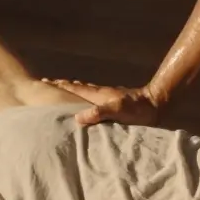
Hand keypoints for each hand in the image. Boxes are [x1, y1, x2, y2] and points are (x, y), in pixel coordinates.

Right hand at [42, 80, 162, 126]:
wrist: (156, 104)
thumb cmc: (138, 109)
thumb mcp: (118, 110)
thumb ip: (99, 112)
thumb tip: (77, 118)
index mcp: (98, 95)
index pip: (73, 88)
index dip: (59, 86)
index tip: (44, 82)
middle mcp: (100, 94)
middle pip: (76, 87)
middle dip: (62, 86)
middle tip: (48, 84)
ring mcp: (107, 97)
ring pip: (85, 92)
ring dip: (72, 91)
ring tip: (62, 91)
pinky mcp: (114, 103)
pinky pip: (93, 100)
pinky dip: (84, 98)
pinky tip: (86, 104)